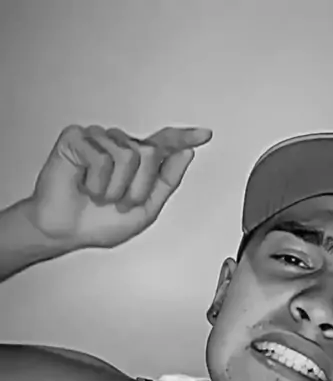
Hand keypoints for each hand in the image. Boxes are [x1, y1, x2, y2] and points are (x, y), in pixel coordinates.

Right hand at [26, 124, 211, 249]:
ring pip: (127, 155)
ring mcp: (99, 139)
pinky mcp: (77, 138)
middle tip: (118, 202)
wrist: (64, 231)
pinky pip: (101, 157)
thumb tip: (186, 154)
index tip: (204, 134)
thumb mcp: (144, 210)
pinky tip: (85, 186)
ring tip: (99, 195)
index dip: (184, 138)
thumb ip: (166, 182)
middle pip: (150, 153)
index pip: (164, 144)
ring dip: (115, 188)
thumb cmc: (98, 222)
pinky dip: (96, 182)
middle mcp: (120, 145)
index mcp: (137, 162)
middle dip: (138, 187)